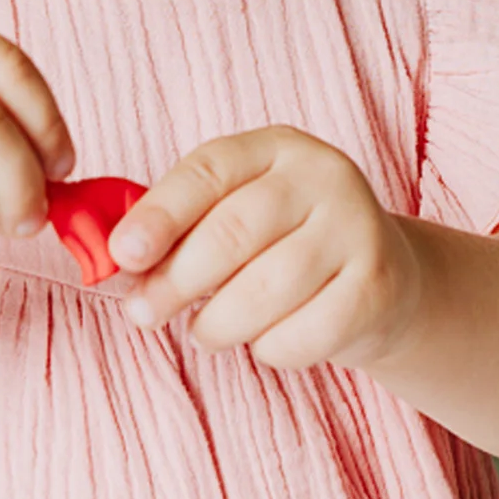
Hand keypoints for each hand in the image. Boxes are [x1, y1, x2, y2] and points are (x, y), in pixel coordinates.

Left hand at [107, 126, 421, 370]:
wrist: (380, 281)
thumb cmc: (280, 249)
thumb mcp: (232, 218)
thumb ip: (179, 231)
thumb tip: (118, 262)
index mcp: (275, 148)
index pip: (208, 171)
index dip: (159, 214)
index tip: (122, 255)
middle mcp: (323, 176)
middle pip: (232, 232)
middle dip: (175, 281)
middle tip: (143, 313)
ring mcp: (358, 228)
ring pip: (266, 289)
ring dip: (218, 324)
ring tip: (206, 332)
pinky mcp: (379, 287)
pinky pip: (305, 333)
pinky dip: (270, 350)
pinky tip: (266, 341)